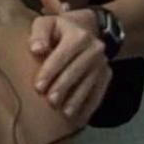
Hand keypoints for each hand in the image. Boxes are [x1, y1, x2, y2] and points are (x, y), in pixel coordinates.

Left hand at [28, 0, 111, 123]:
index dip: (50, 71)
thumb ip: (39, 34)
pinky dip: (90, 107)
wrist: (87, 28)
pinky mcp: (107, 75)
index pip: (62, 55)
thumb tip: (37, 49)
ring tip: (65, 114)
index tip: (38, 87)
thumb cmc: (58, 30)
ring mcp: (102, 63)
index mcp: (78, 35)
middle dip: (63, 87)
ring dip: (77, 99)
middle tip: (50, 102)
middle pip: (76, 71)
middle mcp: (94, 49)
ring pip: (89, 84)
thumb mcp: (46, 24)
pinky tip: (79, 119)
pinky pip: (99, 92)